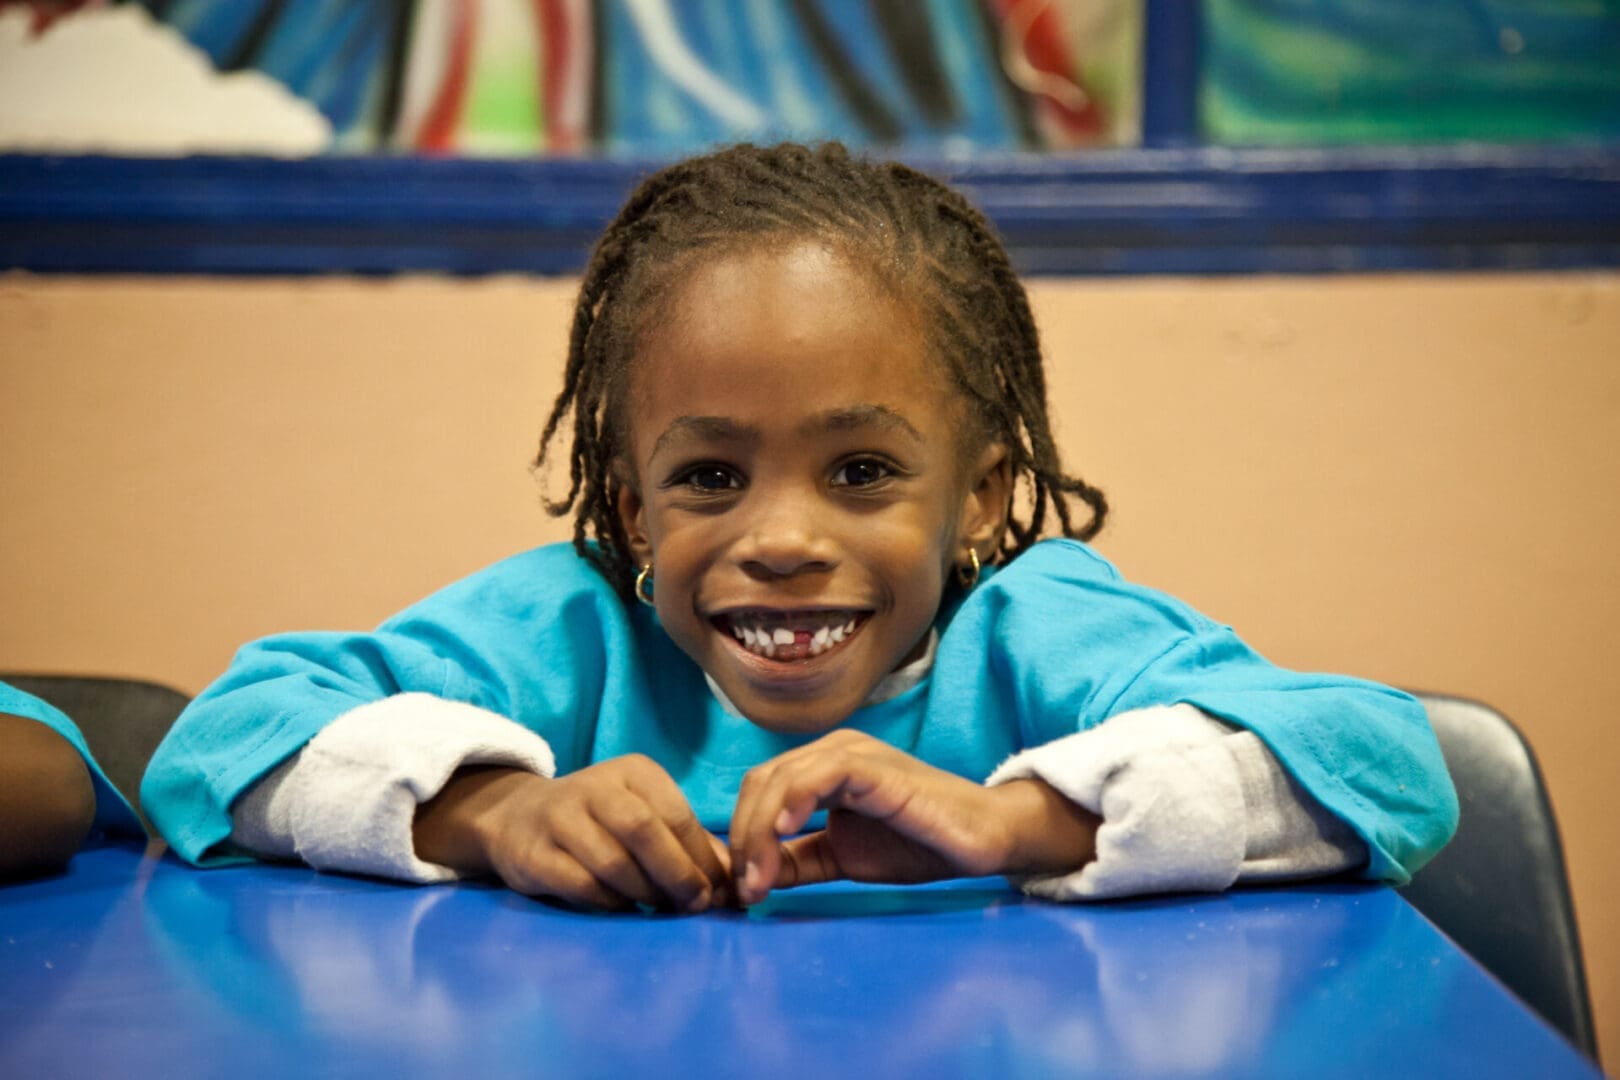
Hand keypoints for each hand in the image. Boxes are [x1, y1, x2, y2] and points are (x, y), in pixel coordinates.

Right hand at [413, 755, 731, 911]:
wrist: (520, 818)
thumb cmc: (601, 822)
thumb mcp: (646, 815)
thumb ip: (691, 845)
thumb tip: (737, 882)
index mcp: (634, 772)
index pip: (677, 814)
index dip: (703, 857)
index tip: (720, 891)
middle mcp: (596, 787)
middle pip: (646, 832)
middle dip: (678, 875)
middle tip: (696, 906)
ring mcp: (560, 817)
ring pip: (613, 862)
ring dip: (645, 893)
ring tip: (659, 909)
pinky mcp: (534, 852)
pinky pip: (581, 885)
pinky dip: (609, 903)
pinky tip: (621, 909)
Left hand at [728, 730, 1098, 905]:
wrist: (981, 840)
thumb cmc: (918, 843)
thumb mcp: (842, 857)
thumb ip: (799, 861)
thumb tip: (750, 878)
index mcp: (821, 768)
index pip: (759, 791)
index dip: (741, 837)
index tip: (742, 890)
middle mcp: (831, 751)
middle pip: (760, 783)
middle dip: (744, 839)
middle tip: (747, 891)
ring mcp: (853, 754)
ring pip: (781, 778)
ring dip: (759, 832)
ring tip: (761, 880)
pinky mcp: (874, 767)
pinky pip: (821, 773)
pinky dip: (794, 799)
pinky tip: (786, 831)